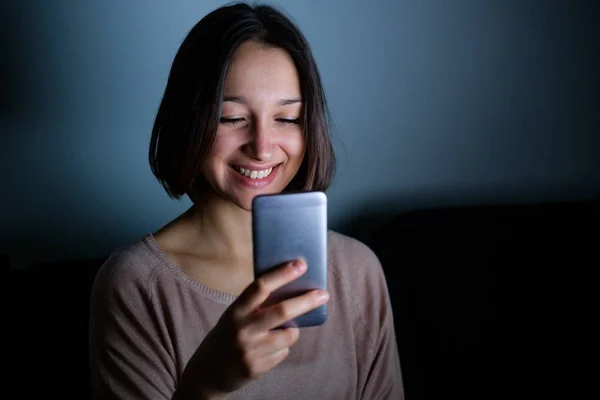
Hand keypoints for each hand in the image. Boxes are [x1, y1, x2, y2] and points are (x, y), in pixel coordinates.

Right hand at [178, 259, 329, 398]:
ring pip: (288, 335)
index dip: (282, 274)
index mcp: (236, 310)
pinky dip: (281, 349)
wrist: (207, 373)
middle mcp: (242, 329)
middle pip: (282, 311)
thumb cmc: (227, 336)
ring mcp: (249, 350)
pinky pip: (283, 353)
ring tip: (280, 332)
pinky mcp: (256, 368)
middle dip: (306, 301)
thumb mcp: (234, 316)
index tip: (300, 264)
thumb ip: (256, 306)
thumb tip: (292, 289)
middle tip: (324, 294)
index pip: (260, 287)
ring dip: (292, 331)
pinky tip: (266, 351)